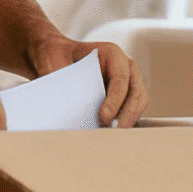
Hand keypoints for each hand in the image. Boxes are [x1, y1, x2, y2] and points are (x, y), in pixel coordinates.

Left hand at [30, 35, 147, 126]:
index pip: (121, 77)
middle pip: (137, 93)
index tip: (103, 117)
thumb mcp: (53, 62)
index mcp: (111, 54)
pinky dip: (124, 123)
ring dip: (127, 121)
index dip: (115, 99)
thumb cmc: (58, 56)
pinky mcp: (124, 98)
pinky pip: (131, 112)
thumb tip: (66, 106)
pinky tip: (108, 134)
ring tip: (109, 136)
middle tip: (110, 132)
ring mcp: (128, 83)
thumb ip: (61, 82)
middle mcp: (125, 67)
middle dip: (126, 115)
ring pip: (138, 104)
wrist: (57, 57)